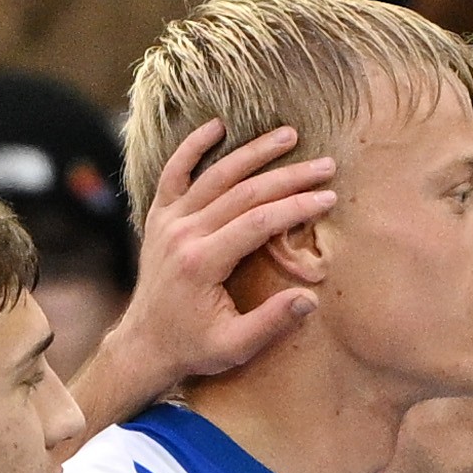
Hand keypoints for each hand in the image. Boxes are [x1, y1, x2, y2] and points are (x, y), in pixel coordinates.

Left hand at [73, 120, 338, 425]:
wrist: (144, 343)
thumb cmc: (193, 347)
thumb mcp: (235, 346)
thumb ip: (271, 322)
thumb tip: (310, 299)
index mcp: (202, 263)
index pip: (258, 222)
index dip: (296, 207)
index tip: (328, 198)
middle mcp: (183, 234)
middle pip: (243, 192)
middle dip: (289, 177)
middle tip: (325, 165)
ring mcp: (169, 221)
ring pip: (216, 175)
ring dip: (254, 152)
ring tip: (289, 135)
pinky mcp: (160, 216)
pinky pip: (174, 172)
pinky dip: (193, 146)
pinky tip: (217, 126)